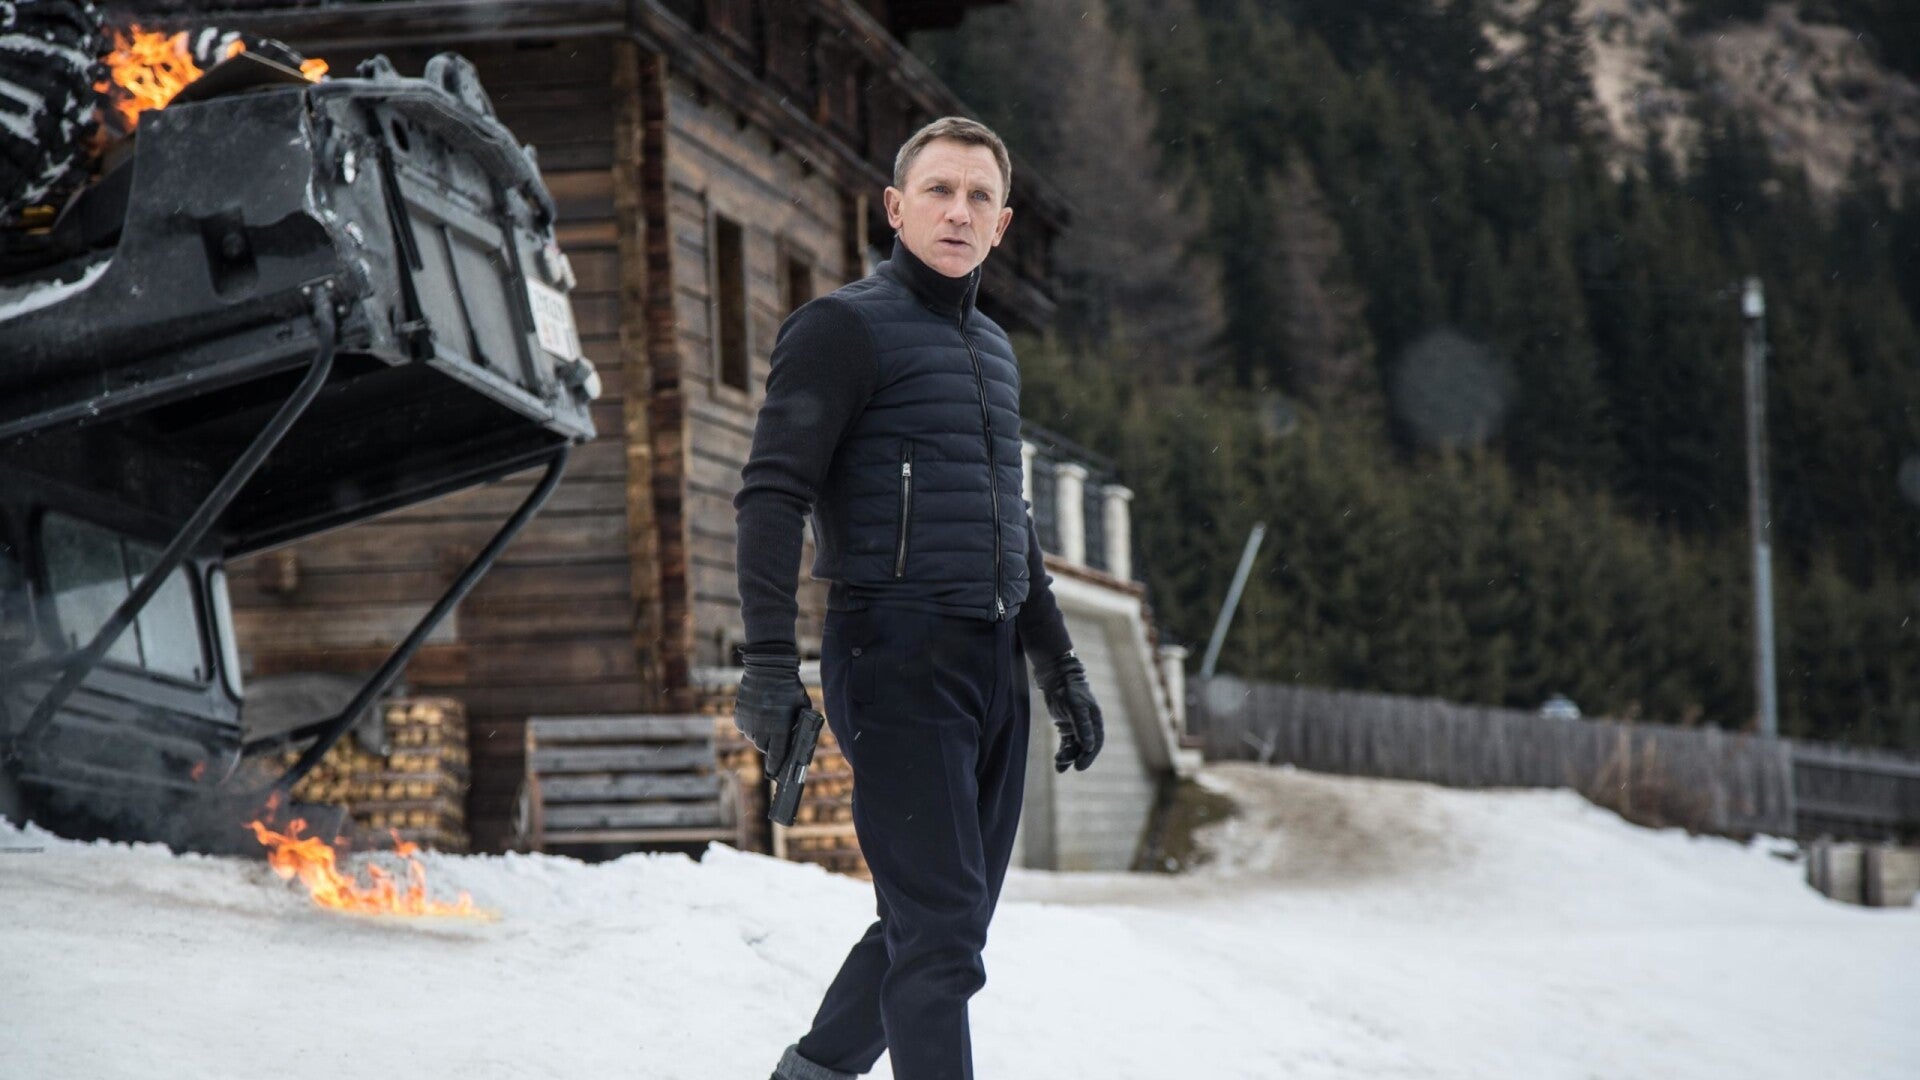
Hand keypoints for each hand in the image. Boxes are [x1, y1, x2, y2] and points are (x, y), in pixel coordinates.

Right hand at [735, 651, 809, 774]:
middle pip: (765, 748)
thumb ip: (800, 725)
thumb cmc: (789, 687)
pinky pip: (745, 728)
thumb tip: (798, 740)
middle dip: (772, 745)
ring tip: (769, 721)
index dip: (776, 767)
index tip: (775, 774)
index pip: (777, 755)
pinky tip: (759, 714)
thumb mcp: (802, 707)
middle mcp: (761, 728)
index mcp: (779, 728)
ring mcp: (748, 722)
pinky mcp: (739, 715)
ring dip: (761, 735)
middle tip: (777, 737)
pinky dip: (751, 726)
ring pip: (754, 738)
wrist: (768, 667)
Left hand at [1032, 650, 1102, 772]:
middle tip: (1066, 765)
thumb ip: (1082, 726)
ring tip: (1059, 765)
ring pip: (1074, 747)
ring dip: (1068, 756)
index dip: (1089, 756)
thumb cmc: (1069, 690)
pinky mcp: (1066, 728)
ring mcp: (1077, 727)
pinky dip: (1063, 752)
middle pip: (1084, 747)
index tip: (1079, 767)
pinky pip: (1066, 743)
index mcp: (1095, 721)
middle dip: (1076, 757)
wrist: (1057, 679)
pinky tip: (1058, 762)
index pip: (1095, 743)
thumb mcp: (1076, 707)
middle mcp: (1088, 726)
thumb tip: (1089, 746)